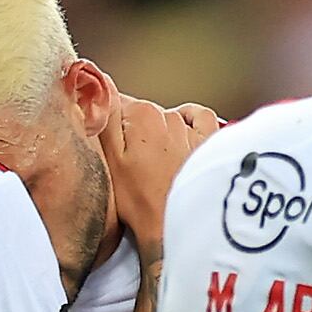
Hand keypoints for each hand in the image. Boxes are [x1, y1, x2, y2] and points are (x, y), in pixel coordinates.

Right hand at [100, 96, 224, 252]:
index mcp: (140, 114)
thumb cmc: (142, 202)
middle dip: (135, 133)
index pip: (116, 105)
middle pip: (143, 115)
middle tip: (132, 164)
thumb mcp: (110, 160)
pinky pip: (201, 119)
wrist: (181, 227)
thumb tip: (100, 84)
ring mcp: (192, 128)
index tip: (109, 146)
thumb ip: (104, 119)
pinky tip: (183, 139)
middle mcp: (169, 115)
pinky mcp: (211, 142)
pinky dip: (191, 124)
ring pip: (169, 119)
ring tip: (156, 164)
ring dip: (161, 135)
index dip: (109, 126)